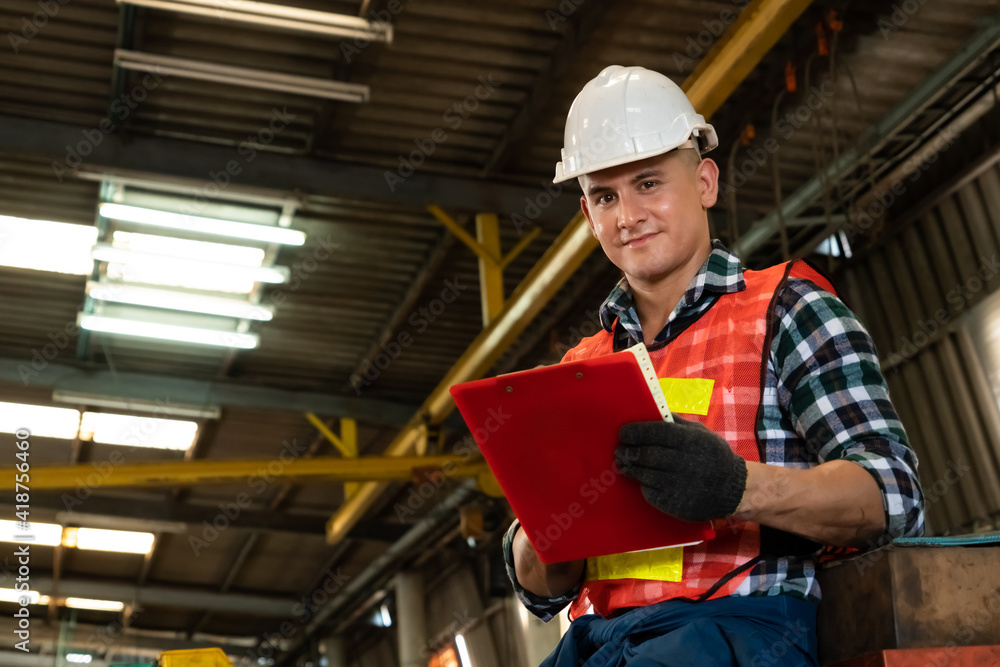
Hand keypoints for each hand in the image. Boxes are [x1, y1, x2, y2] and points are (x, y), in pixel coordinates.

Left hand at [615, 415, 747, 521]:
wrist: (734, 489)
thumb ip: (677, 423)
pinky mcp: (676, 504)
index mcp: (690, 441)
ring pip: (645, 474)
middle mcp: (684, 462)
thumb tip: (652, 410)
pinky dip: (643, 486)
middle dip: (629, 452)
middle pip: (647, 455)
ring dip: (631, 469)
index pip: (656, 433)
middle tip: (620, 450)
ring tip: (624, 464)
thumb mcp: (701, 433)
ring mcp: (680, 485)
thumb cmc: (714, 456)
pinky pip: (651, 493)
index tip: (622, 433)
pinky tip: (641, 480)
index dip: (635, 432)